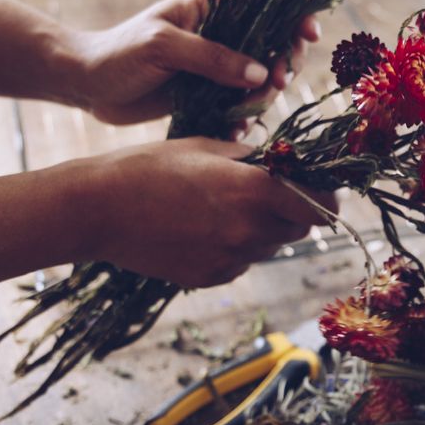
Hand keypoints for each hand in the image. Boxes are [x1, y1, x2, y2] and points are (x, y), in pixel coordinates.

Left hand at [63, 0, 320, 127]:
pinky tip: (234, 133)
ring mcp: (216, 66)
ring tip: (247, 113)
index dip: (292, 14)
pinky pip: (239, 108)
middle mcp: (221, 34)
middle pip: (272, 43)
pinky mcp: (208, 96)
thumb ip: (210, 57)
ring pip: (260, 80)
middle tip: (276, 83)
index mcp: (211, 7)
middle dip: (282, 63)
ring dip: (263, 97)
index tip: (307, 34)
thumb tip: (258, 74)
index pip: (264, 1)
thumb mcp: (161, 46)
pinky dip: (242, 121)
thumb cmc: (117, 52)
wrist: (84, 85)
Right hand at [73, 137, 335, 287]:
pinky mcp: (211, 278)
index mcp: (255, 191)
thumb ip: (254, 159)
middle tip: (270, 192)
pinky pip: (242, 261)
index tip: (321, 188)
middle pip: (301, 229)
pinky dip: (236, 246)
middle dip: (295, 211)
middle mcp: (250, 230)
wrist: (98, 210)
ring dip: (264, 228)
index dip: (327, 196)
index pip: (323, 206)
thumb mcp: (208, 146)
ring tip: (226, 206)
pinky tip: (203, 227)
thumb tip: (286, 163)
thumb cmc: (150, 166)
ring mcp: (231, 259)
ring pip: (271, 246)